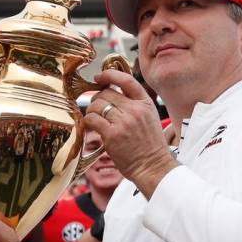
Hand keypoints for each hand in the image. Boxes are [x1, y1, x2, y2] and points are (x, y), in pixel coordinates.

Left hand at [84, 69, 176, 198]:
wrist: (153, 167)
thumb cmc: (149, 146)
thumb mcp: (149, 118)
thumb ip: (134, 104)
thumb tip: (112, 92)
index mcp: (145, 103)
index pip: (126, 80)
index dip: (109, 75)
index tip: (100, 76)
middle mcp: (135, 110)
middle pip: (106, 93)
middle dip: (97, 99)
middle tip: (97, 108)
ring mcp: (123, 122)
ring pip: (96, 105)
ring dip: (92, 111)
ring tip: (95, 119)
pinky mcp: (112, 135)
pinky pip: (92, 119)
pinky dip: (88, 121)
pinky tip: (92, 127)